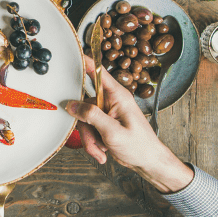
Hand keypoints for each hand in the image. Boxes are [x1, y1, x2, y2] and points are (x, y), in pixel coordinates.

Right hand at [66, 54, 192, 192]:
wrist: (148, 162)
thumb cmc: (140, 147)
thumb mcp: (113, 132)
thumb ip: (92, 116)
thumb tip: (72, 105)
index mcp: (118, 95)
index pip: (97, 71)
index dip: (83, 61)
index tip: (69, 54)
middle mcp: (111, 100)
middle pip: (84, 103)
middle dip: (84, 124)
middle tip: (92, 139)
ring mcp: (107, 111)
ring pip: (84, 118)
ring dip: (89, 137)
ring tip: (100, 149)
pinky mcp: (103, 121)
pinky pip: (88, 127)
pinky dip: (92, 141)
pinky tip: (102, 150)